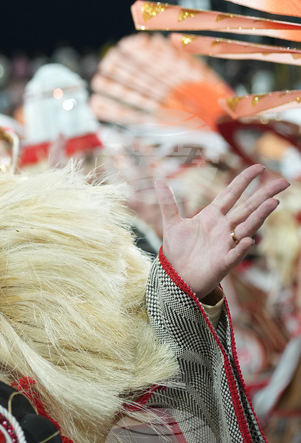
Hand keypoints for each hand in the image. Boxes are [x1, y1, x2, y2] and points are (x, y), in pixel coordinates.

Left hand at [156, 163, 288, 297]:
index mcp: (212, 216)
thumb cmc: (178, 250)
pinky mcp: (224, 262)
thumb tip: (158, 180)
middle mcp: (224, 228)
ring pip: (247, 227)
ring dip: (260, 216)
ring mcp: (226, 244)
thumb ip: (168, 202)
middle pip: (248, 208)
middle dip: (264, 195)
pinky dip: (241, 247)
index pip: (231, 194)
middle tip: (283, 182)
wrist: (177, 276)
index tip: (259, 166)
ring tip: (273, 203)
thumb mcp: (172, 223)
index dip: (244, 180)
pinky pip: (235, 254)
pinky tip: (248, 240)